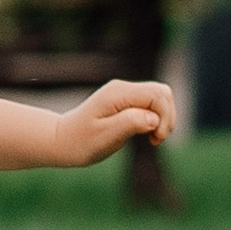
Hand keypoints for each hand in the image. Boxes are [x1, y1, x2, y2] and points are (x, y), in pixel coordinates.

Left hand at [56, 78, 176, 165]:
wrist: (63, 141)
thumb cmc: (82, 141)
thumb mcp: (105, 136)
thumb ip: (130, 123)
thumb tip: (153, 118)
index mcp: (118, 94)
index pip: (157, 95)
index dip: (164, 117)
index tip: (155, 138)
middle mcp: (123, 89)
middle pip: (163, 93)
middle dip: (167, 117)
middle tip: (155, 139)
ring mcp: (125, 94)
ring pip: (160, 98)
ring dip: (163, 119)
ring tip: (152, 139)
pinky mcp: (127, 102)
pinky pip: (152, 105)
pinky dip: (156, 120)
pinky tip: (148, 134)